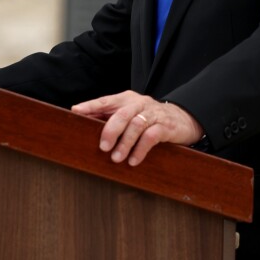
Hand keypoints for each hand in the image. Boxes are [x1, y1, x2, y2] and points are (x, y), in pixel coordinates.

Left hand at [71, 90, 203, 165]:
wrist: (183, 119)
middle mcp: (139, 103)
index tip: (76, 111)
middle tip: (102, 147)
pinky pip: (151, 137)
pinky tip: (133, 160)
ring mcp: (153, 114)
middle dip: (110, 130)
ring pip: (136, 125)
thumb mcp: (131, 114)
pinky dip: (140, 149)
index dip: (91, 105)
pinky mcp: (165, 126)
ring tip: (116, 158)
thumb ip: (111, 118)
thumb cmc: (149, 118)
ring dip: (125, 143)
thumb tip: (84, 127)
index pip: (106, 101)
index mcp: (126, 99)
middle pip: (122, 113)